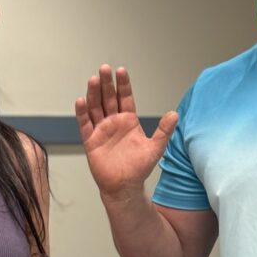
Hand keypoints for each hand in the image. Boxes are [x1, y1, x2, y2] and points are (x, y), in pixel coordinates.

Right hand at [74, 65, 177, 201]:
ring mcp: (101, 130)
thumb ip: (164, 131)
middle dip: (106, 84)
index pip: (125, 97)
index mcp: (129, 121)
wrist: (124, 187)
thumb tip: (175, 114)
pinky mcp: (91, 141)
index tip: (120, 71)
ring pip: (95, 108)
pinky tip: (81, 101)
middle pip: (108, 98)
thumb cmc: (139, 168)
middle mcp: (113, 122)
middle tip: (104, 69)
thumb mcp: (155, 148)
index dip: (122, 85)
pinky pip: (85, 124)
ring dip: (93, 94)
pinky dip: (82, 113)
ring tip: (93, 80)